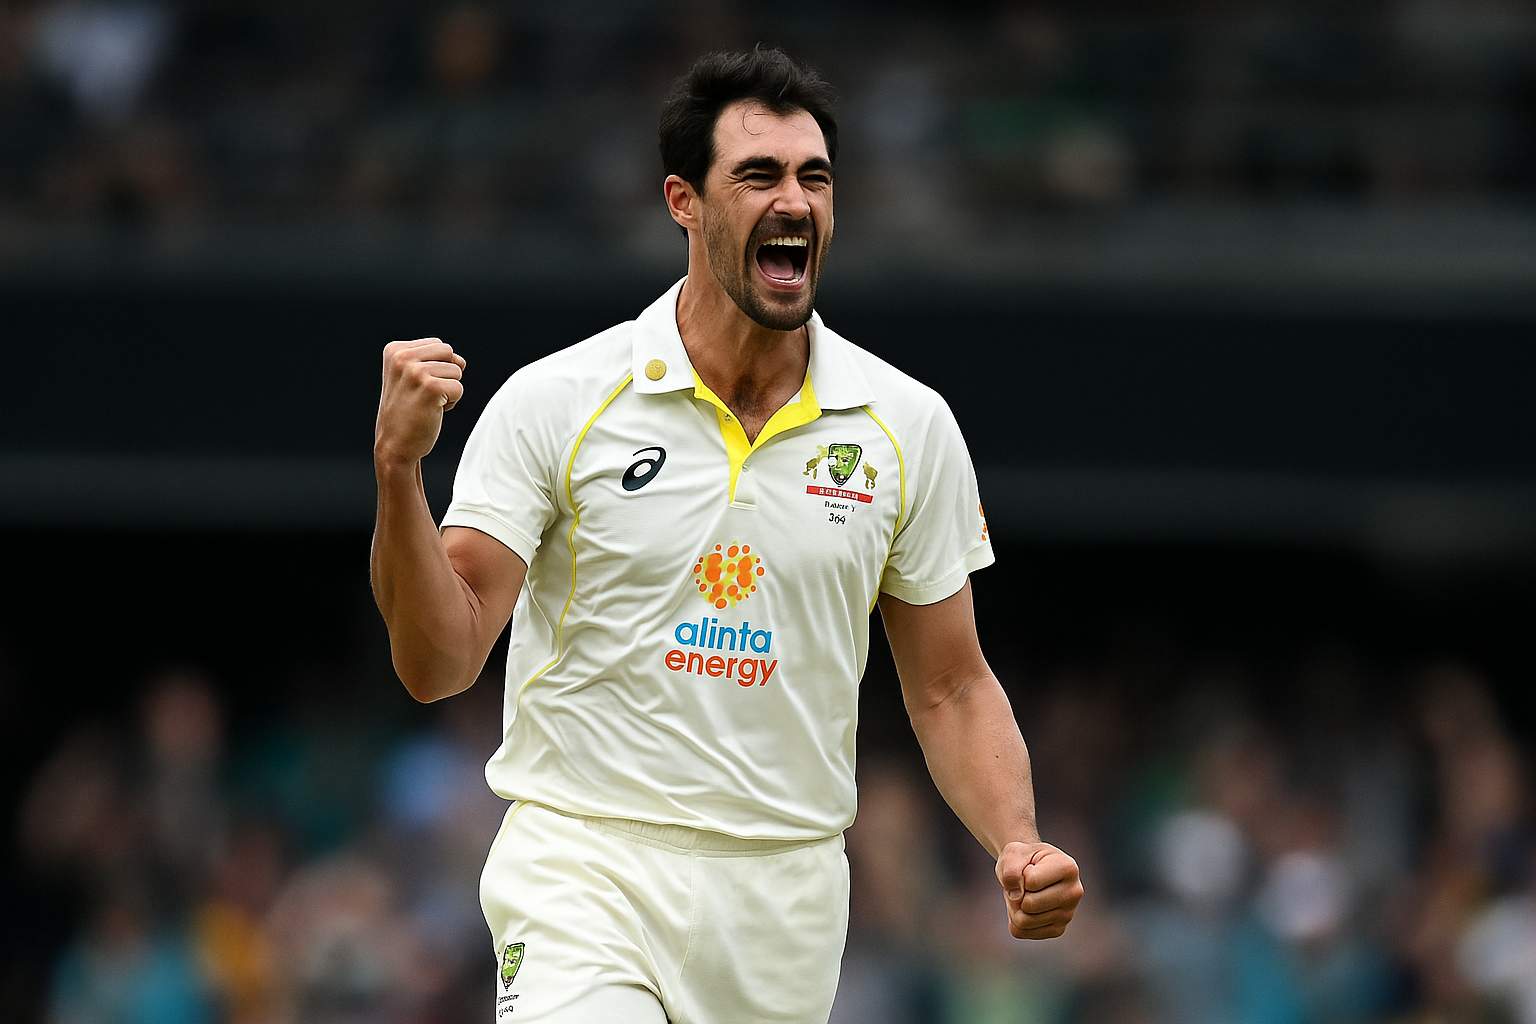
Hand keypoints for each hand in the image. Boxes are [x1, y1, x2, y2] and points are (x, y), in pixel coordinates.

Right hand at [375, 338, 466, 465]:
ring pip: (456, 370)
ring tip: (426, 403)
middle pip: (448, 352)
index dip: (435, 367)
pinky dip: (451, 403)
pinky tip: (432, 411)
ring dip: (448, 390)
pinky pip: (458, 388)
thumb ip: (435, 359)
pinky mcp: (430, 388)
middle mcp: (402, 357)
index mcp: (394, 350)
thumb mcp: (412, 376)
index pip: (438, 345)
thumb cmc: (408, 411)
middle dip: (445, 374)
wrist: (395, 445)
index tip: (415, 385)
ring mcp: (415, 372)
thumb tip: (461, 361)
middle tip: (424, 394)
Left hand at [995, 841, 1082, 938]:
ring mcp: (1068, 914)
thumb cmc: (1023, 858)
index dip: (1020, 874)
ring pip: (1023, 921)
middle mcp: (1074, 893)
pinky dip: (1014, 919)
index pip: (1031, 882)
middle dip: (1015, 894)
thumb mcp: (1012, 854)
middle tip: (1021, 884)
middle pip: (1029, 905)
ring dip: (1014, 906)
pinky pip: (1021, 932)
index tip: (1028, 867)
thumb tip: (1016, 897)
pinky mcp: (1057, 930)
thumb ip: (1011, 870)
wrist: (1029, 867)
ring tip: (1024, 894)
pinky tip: (1026, 906)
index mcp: (1068, 868)